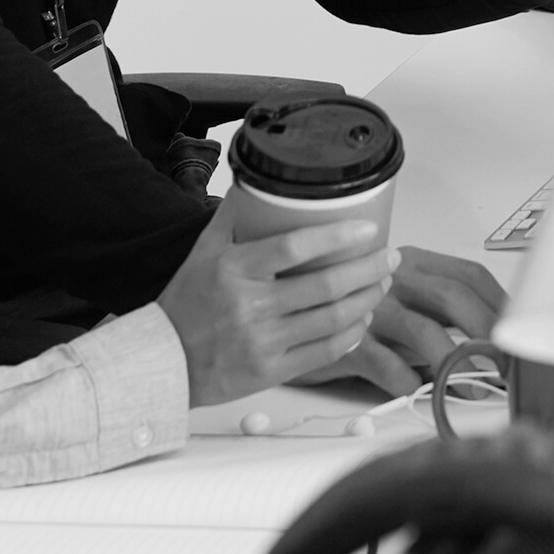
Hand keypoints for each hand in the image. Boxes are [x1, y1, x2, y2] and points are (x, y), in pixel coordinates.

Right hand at [155, 199, 397, 405]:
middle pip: (326, 285)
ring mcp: (263, 342)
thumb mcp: (202, 251)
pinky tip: (363, 320)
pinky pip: (323, 353)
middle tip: (390, 256)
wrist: (163, 361)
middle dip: (368, 270)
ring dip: (367, 300)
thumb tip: (261, 182)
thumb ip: (232, 216)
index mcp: (235, 269)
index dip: (338, 237)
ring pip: (332, 320)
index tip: (368, 229)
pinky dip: (351, 335)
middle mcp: (251, 306)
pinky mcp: (271, 372)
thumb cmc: (185, 304)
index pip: (296, 247)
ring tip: (382, 284)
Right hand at [292, 247, 506, 395]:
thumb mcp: (401, 306)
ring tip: (474, 386)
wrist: (288, 314)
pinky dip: (404, 379)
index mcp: (412, 264)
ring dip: (454, 361)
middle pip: (452, 298)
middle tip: (508, 364)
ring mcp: (368, 308)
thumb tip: (489, 349)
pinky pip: (380, 361)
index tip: (522, 333)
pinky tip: (416, 392)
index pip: (469, 276)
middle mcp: (392, 279)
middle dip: (487, 333)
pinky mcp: (345, 341)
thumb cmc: (354, 313)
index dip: (501, 305)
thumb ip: (438, 318)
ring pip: (420, 329)